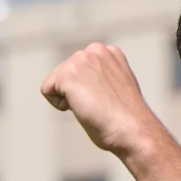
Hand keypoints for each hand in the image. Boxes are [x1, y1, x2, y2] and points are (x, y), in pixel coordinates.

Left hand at [42, 43, 165, 156]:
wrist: (133, 130)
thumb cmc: (128, 120)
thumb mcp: (117, 89)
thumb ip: (102, 79)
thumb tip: (89, 85)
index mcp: (109, 52)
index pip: (79, 70)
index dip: (88, 91)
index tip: (108, 101)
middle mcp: (95, 50)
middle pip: (63, 73)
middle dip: (76, 93)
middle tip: (100, 106)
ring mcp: (81, 60)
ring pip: (54, 81)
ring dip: (69, 100)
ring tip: (93, 106)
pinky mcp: (68, 74)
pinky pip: (47, 90)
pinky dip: (60, 105)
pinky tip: (83, 108)